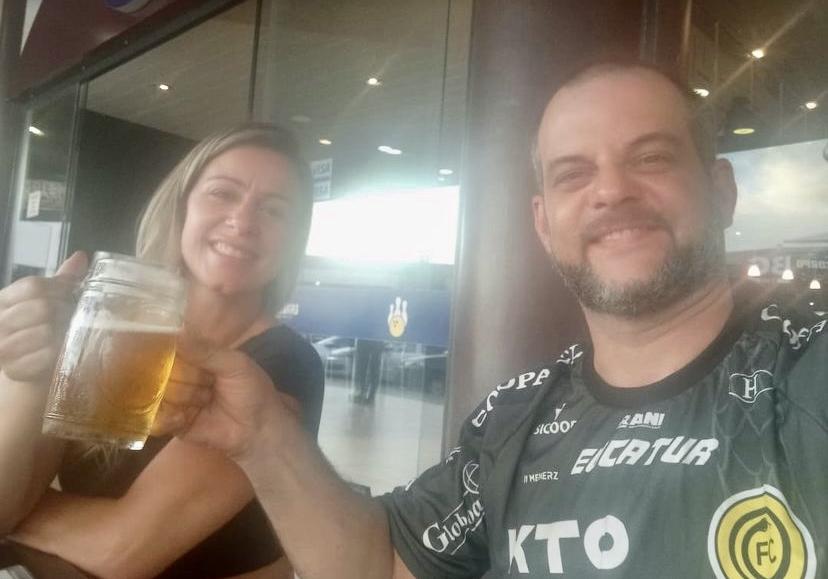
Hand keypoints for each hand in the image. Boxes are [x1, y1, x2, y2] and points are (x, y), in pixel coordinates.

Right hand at [0, 252, 87, 381]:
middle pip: (41, 307)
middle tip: (72, 318)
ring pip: (43, 332)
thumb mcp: (48, 301)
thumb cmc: (39, 329)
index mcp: (4, 300)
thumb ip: (61, 281)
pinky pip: (44, 356)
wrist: (31, 368)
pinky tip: (60, 352)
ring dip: (62, 334)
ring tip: (69, 334)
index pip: (32, 286)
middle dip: (63, 312)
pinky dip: (57, 354)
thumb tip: (82, 256)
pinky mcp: (12, 370)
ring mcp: (2, 347)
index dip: (59, 289)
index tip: (70, 295)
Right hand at [154, 338, 300, 459]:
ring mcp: (175, 400)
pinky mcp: (173, 424)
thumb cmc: (251, 390)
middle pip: (163, 372)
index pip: (169, 349)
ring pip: (160, 393)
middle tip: (210, 385)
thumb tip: (177, 333)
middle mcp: (181, 377)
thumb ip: (206, 350)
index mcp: (195, 358)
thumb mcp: (235, 364)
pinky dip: (169, 418)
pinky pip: (157, 419)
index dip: (174, 353)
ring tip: (207, 400)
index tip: (186, 359)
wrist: (258, 427)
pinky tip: (185, 417)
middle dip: (187, 379)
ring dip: (185, 398)